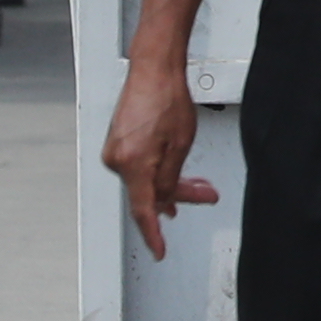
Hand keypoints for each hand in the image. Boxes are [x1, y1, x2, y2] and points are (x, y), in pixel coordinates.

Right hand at [100, 50, 217, 260]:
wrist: (153, 69)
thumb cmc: (167, 98)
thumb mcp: (180, 145)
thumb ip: (171, 179)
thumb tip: (166, 200)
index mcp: (132, 164)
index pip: (143, 210)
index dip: (153, 234)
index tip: (159, 251)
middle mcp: (116, 160)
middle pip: (148, 194)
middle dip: (179, 197)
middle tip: (206, 195)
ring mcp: (114, 151)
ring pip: (145, 180)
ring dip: (171, 183)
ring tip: (200, 183)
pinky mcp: (117, 143)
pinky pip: (139, 167)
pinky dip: (157, 171)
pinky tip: (175, 172)